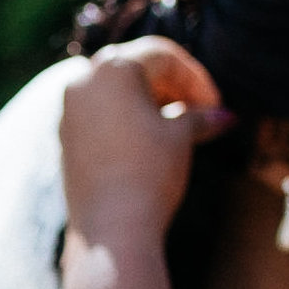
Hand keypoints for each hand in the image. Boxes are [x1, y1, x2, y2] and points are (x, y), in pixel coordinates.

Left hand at [59, 38, 230, 239]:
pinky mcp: (64, 138)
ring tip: (179, 126)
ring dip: (150, 102)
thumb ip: (199, 117)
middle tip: (201, 111)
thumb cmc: (149, 174)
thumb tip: (223, 117)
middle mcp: (83, 81)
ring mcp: (68, 110)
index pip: (163, 57)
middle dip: (172, 86)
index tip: (216, 106)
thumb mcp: (180, 137)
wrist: (111, 231)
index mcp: (112, 68)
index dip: (196, 79)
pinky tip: (150, 140)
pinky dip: (127, 119)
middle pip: (136, 68)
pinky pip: (100, 115)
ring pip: (116, 91)